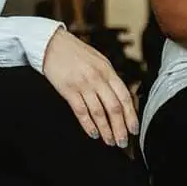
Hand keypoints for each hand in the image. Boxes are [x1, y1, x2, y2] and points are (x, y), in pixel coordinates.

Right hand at [42, 27, 139, 147]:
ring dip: (106, 130)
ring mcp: (83, 84)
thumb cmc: (76, 53)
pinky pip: (81, 111)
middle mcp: (98, 78)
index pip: (124, 96)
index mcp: (108, 70)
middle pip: (114, 108)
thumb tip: (122, 99)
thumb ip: (110, 79)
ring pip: (99, 112)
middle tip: (123, 142)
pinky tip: (93, 134)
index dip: (131, 115)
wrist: (52, 44)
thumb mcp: (99, 61)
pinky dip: (88, 125)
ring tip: (110, 141)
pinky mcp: (68, 90)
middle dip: (120, 128)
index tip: (134, 129)